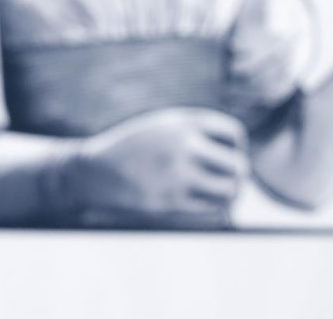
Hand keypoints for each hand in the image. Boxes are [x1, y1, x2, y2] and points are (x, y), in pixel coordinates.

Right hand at [62, 107, 248, 222]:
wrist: (94, 171)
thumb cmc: (133, 148)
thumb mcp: (162, 126)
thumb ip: (195, 131)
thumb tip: (238, 152)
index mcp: (182, 122)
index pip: (234, 134)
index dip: (235, 147)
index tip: (223, 155)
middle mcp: (183, 145)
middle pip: (237, 165)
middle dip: (236, 175)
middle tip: (228, 180)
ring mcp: (177, 174)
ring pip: (230, 191)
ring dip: (230, 195)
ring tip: (222, 195)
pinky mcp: (171, 201)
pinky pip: (212, 210)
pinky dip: (215, 210)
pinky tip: (206, 205)